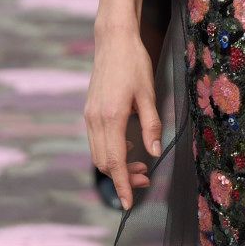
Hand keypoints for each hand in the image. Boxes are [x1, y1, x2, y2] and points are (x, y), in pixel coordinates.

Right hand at [85, 23, 161, 210]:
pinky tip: (129, 147)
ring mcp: (89, 116)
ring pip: (98, 154)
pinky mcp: (89, 111)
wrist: (113, 41)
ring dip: (117, 165)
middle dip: (123, 177)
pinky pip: (97, 141)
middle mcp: (95, 120)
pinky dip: (111, 152)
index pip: (115, 162)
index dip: (123, 185)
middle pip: (104, 163)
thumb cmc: (134, 64)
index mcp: (111, 118)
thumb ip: (151, 126)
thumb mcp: (149, 94)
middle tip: (147, 178)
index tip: (129, 204)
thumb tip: (155, 153)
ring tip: (141, 166)